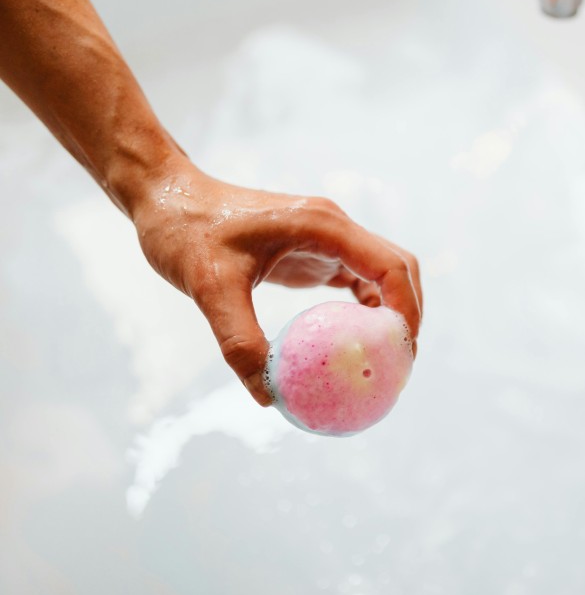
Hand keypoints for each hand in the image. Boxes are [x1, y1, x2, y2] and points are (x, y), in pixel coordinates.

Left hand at [129, 162, 421, 405]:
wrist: (166, 198)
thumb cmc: (186, 232)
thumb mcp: (210, 289)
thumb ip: (240, 342)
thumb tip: (268, 397)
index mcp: (322, 226)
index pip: (389, 265)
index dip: (407, 308)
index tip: (403, 351)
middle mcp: (333, 228)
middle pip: (398, 268)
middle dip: (408, 314)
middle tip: (400, 363)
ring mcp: (326, 239)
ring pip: (382, 274)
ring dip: (392, 312)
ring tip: (385, 359)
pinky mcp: (313, 252)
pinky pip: (356, 282)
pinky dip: (366, 312)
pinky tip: (355, 344)